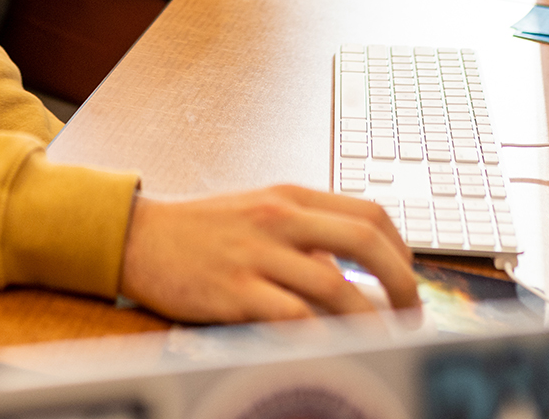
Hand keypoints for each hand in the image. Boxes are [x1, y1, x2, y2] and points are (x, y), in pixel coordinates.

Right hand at [117, 185, 418, 322]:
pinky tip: (331, 351)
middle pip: (366, 242)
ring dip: (369, 322)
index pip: (369, 213)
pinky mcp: (235, 290)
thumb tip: (353, 270)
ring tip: (380, 343)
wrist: (136, 237)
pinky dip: (321, 337)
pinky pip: (293, 317)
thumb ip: (304, 232)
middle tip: (411, 316)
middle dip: (401, 284)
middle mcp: (279, 218)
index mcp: (290, 197)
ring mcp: (258, 254)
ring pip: (336, 287)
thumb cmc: (199, 230)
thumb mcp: (257, 211)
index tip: (407, 279)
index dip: (401, 250)